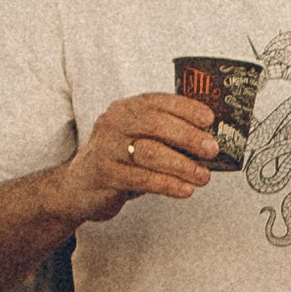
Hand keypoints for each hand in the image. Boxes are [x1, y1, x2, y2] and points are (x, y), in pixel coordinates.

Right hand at [59, 94, 218, 226]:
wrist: (78, 186)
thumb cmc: (118, 161)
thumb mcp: (139, 140)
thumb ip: (167, 136)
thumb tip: (210, 141)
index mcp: (126, 109)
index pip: (158, 101)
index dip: (186, 108)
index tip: (209, 120)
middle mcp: (114, 123)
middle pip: (155, 124)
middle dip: (189, 136)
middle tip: (212, 150)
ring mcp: (107, 148)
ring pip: (150, 153)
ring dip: (182, 165)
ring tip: (203, 176)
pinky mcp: (105, 174)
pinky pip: (142, 178)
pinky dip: (167, 184)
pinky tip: (184, 189)